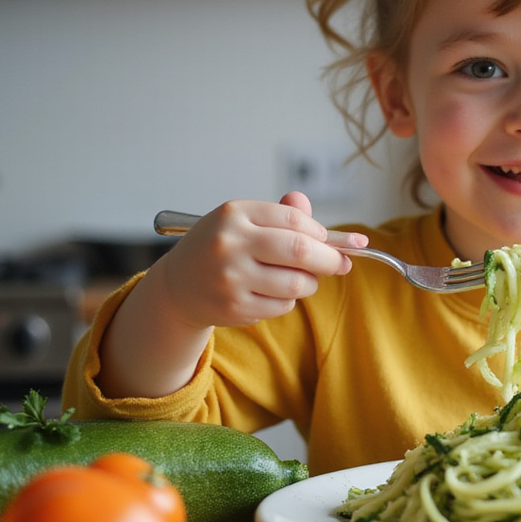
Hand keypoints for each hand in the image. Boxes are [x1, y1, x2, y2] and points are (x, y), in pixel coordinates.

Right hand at [149, 191, 365, 330]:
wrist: (178, 286)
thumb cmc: (220, 248)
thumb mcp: (242, 221)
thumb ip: (282, 215)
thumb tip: (317, 216)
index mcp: (234, 214)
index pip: (294, 218)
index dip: (321, 232)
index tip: (332, 240)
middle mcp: (230, 243)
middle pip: (301, 251)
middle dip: (330, 259)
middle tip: (342, 263)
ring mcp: (231, 278)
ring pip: (297, 283)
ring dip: (310, 283)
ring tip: (301, 279)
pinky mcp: (235, 307)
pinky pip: (283, 305)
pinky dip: (288, 300)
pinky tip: (273, 293)